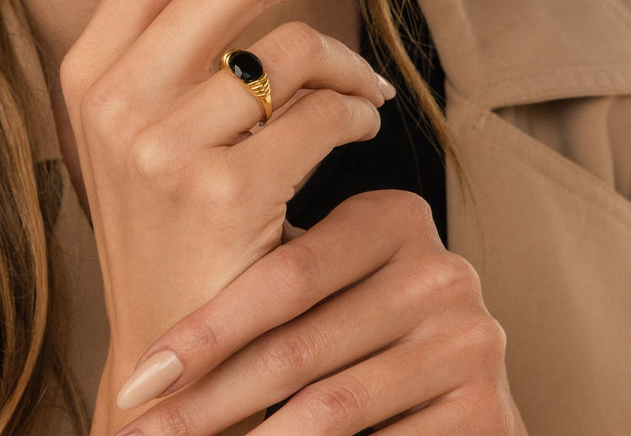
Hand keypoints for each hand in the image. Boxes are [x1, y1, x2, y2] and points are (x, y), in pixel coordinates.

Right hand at [58, 0, 425, 418]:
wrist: (168, 349)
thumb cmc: (168, 217)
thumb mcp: (151, 115)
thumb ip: (185, 25)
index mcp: (93, 54)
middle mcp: (110, 85)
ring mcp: (157, 139)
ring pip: (291, 43)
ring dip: (351, 65)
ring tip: (370, 95)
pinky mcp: (217, 189)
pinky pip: (320, 112)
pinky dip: (357, 117)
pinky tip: (359, 137)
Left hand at [114, 190, 526, 435]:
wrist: (446, 399)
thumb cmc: (352, 338)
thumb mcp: (317, 298)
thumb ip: (266, 288)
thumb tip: (144, 352)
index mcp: (394, 217)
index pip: (283, 275)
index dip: (206, 332)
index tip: (140, 379)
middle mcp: (442, 268)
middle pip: (298, 345)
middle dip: (209, 402)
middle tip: (142, 435)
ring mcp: (473, 337)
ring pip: (331, 404)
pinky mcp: (490, 407)